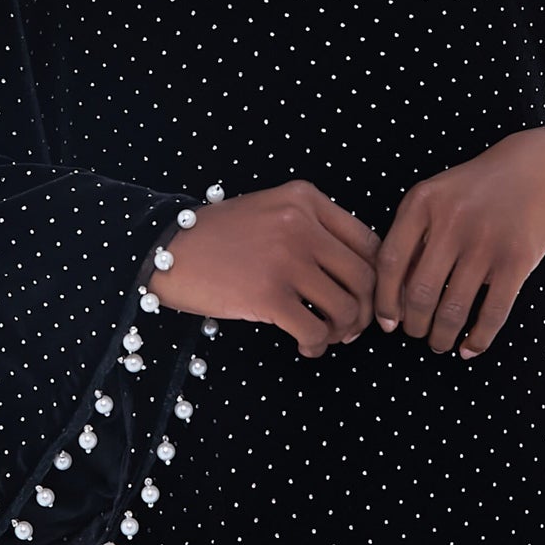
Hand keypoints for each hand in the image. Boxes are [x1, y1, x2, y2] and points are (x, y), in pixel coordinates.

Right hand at [147, 178, 379, 358]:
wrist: (166, 250)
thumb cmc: (219, 237)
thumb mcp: (270, 211)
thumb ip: (312, 228)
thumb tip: (358, 276)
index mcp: (305, 198)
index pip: (368, 241)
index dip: (377, 277)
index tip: (368, 297)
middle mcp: (301, 224)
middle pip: (364, 277)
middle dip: (364, 310)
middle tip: (351, 326)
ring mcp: (286, 259)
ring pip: (345, 307)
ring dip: (342, 331)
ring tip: (325, 335)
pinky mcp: (268, 295)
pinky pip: (315, 330)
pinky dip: (317, 345)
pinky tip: (306, 345)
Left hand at [373, 129, 544, 357]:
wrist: (540, 164)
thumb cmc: (479, 188)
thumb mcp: (438, 195)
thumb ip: (414, 235)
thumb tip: (393, 297)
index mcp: (422, 203)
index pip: (389, 263)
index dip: (384, 301)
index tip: (386, 323)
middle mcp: (451, 221)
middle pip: (418, 292)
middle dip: (414, 325)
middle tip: (417, 334)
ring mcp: (486, 240)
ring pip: (452, 308)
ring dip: (442, 336)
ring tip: (440, 343)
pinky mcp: (518, 258)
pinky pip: (492, 312)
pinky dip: (479, 339)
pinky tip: (470, 348)